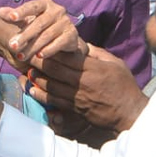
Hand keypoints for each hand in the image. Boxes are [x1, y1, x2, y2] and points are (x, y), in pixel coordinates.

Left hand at [0, 0, 83, 65]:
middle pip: (39, 23)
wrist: (65, 38)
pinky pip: (60, 43)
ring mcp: (66, 22)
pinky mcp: (72, 35)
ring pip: (47, 35)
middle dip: (24, 35)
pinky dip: (49, 50)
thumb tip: (0, 11)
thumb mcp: (28, 20)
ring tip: (21, 56)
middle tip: (12, 46)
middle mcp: (57, 11)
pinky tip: (39, 56)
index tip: (11, 18)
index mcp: (45, 4)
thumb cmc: (42, 26)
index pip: (32, 6)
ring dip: (33, 47)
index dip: (21, 11)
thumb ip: (14, 16)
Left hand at [23, 42, 146, 132]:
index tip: (41, 44)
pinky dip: (42, 95)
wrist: (128, 113)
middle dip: (40, 62)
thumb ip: (98, 53)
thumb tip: (82, 44)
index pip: (68, 57)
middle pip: (56, 70)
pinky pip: (55, 101)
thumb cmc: (124, 86)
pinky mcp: (75, 109)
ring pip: (52, 85)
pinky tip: (32, 90)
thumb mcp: (115, 64)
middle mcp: (83, 82)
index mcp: (93, 68)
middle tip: (27, 55)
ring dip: (38, 78)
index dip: (52, 50)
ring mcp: (77, 96)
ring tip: (28, 71)